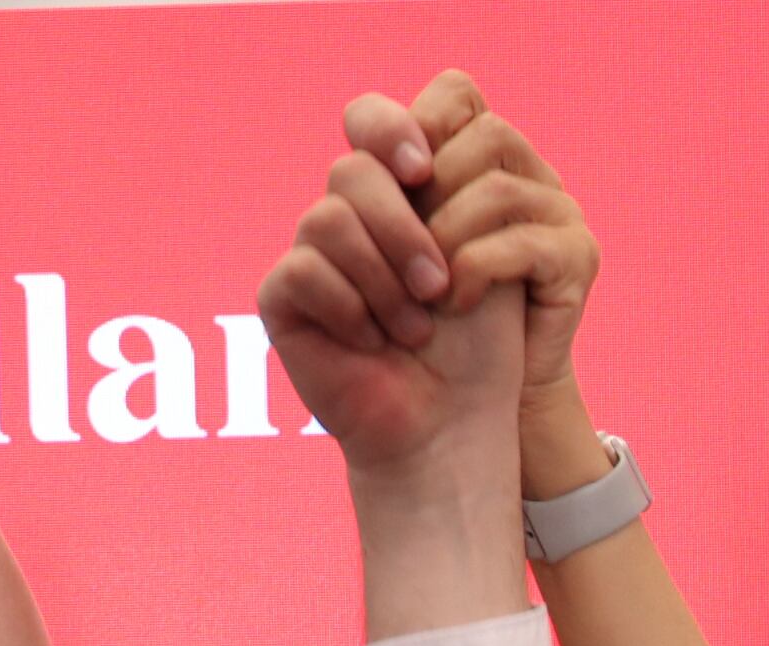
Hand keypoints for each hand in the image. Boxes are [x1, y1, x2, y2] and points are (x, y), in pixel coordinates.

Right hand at [258, 103, 521, 475]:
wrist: (453, 422)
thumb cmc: (477, 348)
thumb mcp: (485, 252)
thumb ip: (461, 181)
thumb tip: (444, 100)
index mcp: (396, 197)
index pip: (372, 120)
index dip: (392, 127)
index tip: (427, 169)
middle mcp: (347, 217)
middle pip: (353, 171)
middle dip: (405, 230)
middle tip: (440, 288)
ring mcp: (310, 255)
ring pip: (328, 217)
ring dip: (385, 280)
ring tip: (413, 330)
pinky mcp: (282, 298)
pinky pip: (305, 270)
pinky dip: (351, 308)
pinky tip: (372, 343)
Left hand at [347, 73, 602, 398]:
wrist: (460, 409)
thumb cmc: (411, 327)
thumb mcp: (381, 248)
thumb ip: (376, 194)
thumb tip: (356, 156)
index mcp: (478, 158)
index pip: (456, 92)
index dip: (416, 120)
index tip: (394, 175)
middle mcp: (528, 172)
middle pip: (483, 132)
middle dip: (430, 194)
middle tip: (404, 254)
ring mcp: (560, 212)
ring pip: (499, 187)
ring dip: (447, 238)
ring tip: (425, 288)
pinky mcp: (579, 258)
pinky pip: (522, 242)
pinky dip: (476, 270)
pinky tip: (456, 301)